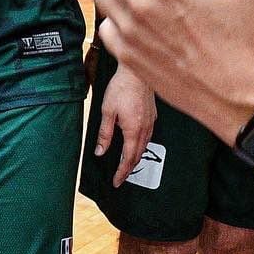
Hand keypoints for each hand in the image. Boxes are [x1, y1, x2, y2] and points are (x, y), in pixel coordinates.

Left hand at [97, 67, 157, 186]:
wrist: (136, 71)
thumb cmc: (121, 88)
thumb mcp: (107, 111)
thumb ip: (104, 134)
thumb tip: (100, 152)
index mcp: (133, 130)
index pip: (128, 158)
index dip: (122, 172)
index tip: (116, 182)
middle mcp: (145, 128)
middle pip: (138, 155)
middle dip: (129, 168)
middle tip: (120, 177)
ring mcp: (151, 122)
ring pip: (144, 146)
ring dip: (135, 157)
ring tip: (127, 164)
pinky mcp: (152, 115)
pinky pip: (148, 136)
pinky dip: (141, 145)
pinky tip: (135, 143)